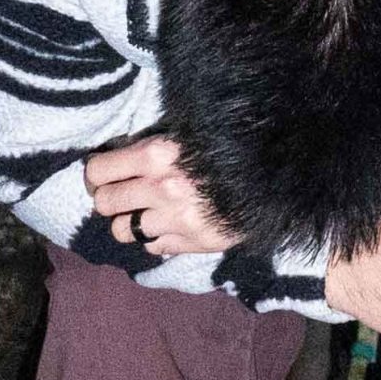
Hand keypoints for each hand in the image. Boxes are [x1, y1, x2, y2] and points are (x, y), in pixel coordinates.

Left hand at [84, 132, 235, 257]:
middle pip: (104, 203)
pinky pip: (151, 247)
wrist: (285, 173)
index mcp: (160, 154)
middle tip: (119, 192)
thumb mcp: (195, 132)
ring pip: (121, 231)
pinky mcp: (191, 243)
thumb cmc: (238, 144)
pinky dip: (154, 237)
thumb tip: (123, 154)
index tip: (103, 172)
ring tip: (141, 212)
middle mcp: (162, 188)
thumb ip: (161, 144)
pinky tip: (169, 224)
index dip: (96, 173)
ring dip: (127, 221)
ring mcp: (175, 219)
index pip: (99, 171)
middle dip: (108, 197)